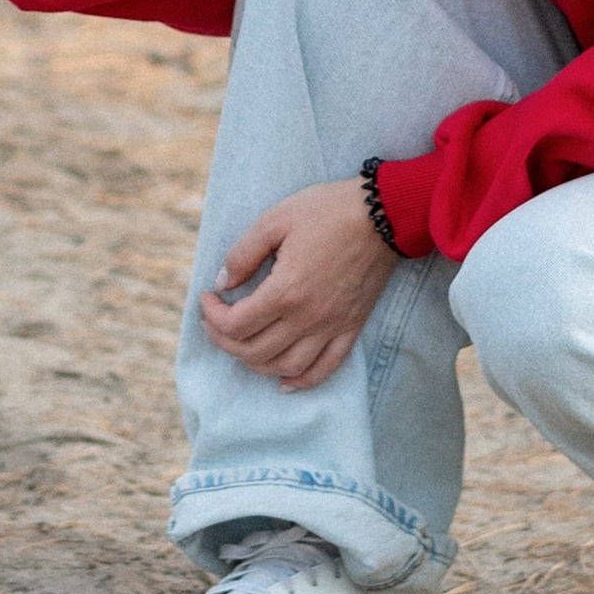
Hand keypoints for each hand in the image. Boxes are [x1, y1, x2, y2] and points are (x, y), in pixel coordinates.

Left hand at [196, 181, 395, 390]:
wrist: (384, 215)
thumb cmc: (328, 211)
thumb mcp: (275, 220)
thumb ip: (243, 253)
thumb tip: (222, 283)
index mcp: (285, 291)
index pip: (235, 325)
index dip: (212, 315)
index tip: (209, 296)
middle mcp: (308, 317)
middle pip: (254, 352)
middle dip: (225, 341)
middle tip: (216, 319)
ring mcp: (331, 327)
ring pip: (286, 367)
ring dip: (256, 363)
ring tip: (243, 344)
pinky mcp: (351, 328)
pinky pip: (326, 368)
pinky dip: (302, 381)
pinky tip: (285, 381)